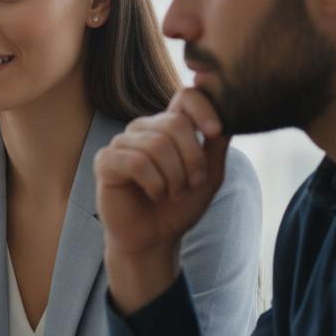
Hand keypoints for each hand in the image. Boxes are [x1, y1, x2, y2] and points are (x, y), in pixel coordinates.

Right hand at [94, 88, 229, 313]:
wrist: (154, 238)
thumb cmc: (179, 207)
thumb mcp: (209, 175)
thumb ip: (216, 146)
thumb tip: (229, 115)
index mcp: (169, 127)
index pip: (185, 96)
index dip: (203, 108)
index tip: (214, 133)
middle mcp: (143, 129)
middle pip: (175, 123)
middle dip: (192, 159)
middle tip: (192, 184)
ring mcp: (122, 143)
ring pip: (156, 144)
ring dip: (173, 176)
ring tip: (172, 193)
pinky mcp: (106, 161)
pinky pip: (135, 161)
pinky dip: (153, 183)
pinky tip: (154, 194)